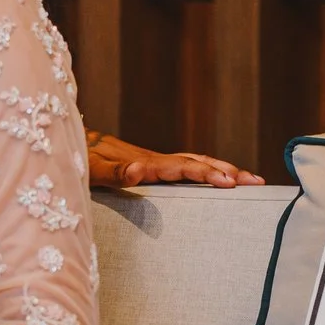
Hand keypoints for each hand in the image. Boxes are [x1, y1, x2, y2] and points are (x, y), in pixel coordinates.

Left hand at [88, 132, 263, 189]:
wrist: (66, 142)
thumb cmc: (77, 161)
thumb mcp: (91, 171)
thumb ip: (113, 172)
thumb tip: (141, 170)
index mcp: (145, 163)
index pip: (183, 168)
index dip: (207, 174)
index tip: (231, 182)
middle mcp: (153, 159)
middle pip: (197, 161)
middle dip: (227, 171)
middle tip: (258, 182)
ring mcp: (152, 161)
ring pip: (194, 161)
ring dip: (222, 169)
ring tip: (250, 180)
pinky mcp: (149, 165)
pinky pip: (184, 167)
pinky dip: (206, 171)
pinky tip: (218, 180)